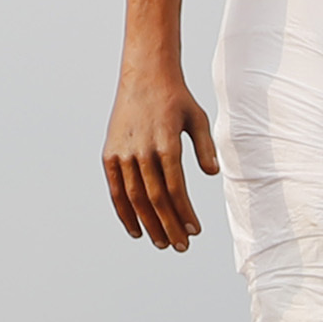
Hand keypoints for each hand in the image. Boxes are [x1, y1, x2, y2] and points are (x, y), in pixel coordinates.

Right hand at [104, 60, 216, 248]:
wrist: (144, 74)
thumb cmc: (176, 98)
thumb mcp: (198, 118)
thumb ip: (206, 147)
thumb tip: (212, 174)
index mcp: (166, 144)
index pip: (175, 189)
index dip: (184, 213)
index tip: (195, 231)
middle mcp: (141, 151)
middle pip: (155, 199)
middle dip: (169, 226)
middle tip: (181, 247)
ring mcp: (122, 153)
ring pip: (135, 198)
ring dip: (148, 224)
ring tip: (162, 244)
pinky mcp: (109, 154)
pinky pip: (116, 189)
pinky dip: (124, 212)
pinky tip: (136, 230)